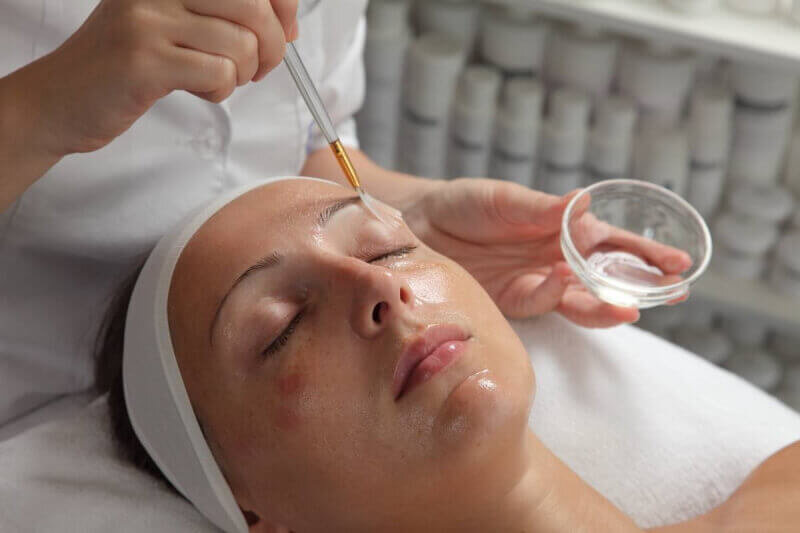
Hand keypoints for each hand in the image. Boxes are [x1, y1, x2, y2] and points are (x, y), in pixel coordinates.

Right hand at [22, 0, 297, 156]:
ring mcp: (148, 20)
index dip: (281, 4)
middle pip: (253, 8)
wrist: (61, 99)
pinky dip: (220, 91)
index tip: (286, 30)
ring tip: (215, 80)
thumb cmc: (125, 65)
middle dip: (272, 48)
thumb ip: (223, 15)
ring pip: (240, 46)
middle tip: (259, 70)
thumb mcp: (171, 23)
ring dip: (241, 75)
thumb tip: (286, 23)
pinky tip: (198, 90)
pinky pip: (219, 74)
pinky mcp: (144, 59)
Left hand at [403, 178, 691, 327]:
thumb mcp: (503, 199)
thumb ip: (542, 208)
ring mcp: (536, 282)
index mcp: (563, 229)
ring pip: (580, 298)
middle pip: (607, 277)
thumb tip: (584, 202)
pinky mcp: (510, 301)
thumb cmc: (464, 204)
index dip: (645, 253)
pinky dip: (553, 294)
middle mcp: (557, 259)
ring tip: (628, 308)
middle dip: (640, 285)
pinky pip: (540, 301)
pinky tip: (561, 282)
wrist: (419, 226)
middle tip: (674, 293)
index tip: (679, 262)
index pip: (613, 243)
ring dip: (605, 304)